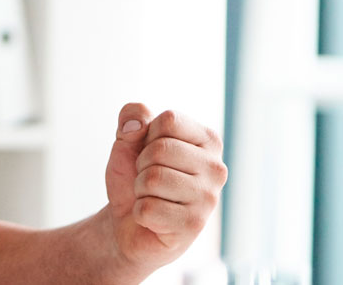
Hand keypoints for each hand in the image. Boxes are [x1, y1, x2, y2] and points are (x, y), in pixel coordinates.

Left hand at [104, 103, 227, 272]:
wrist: (128, 221)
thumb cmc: (135, 176)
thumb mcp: (127, 139)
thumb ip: (131, 117)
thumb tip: (137, 125)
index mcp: (207, 140)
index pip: (169, 120)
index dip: (147, 135)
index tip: (151, 151)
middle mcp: (216, 168)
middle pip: (160, 149)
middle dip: (141, 164)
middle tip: (149, 178)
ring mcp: (209, 198)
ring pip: (153, 179)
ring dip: (140, 189)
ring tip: (151, 196)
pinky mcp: (194, 225)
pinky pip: (148, 208)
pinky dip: (139, 212)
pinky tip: (153, 217)